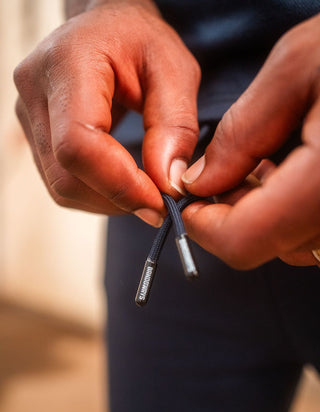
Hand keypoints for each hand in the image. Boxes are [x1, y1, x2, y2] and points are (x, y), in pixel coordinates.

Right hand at [14, 1, 200, 225]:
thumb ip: (175, 126)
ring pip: (61, 186)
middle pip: (67, 175)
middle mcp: (35, 90)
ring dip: (107, 201)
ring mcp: (28, 114)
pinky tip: (122, 183)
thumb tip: (167, 184)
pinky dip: (96, 194)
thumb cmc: (140, 41)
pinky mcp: (35, 134)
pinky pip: (61, 182)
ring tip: (144, 191)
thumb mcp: (174, 71)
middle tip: (158, 202)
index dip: (119, 184)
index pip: (78, 143)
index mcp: (68, 63)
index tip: (159, 200)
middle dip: (117, 198)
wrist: (106, 27)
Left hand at [182, 14, 319, 267]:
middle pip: (266, 246)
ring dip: (262, 213)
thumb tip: (199, 181)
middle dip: (231, 214)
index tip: (189, 199)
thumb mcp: (300, 68)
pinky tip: (292, 169)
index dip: (203, 226)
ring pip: (293, 243)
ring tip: (262, 163)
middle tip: (223, 171)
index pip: (242, 241)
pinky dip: (291, 210)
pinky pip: (317, 230)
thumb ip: (241, 134)